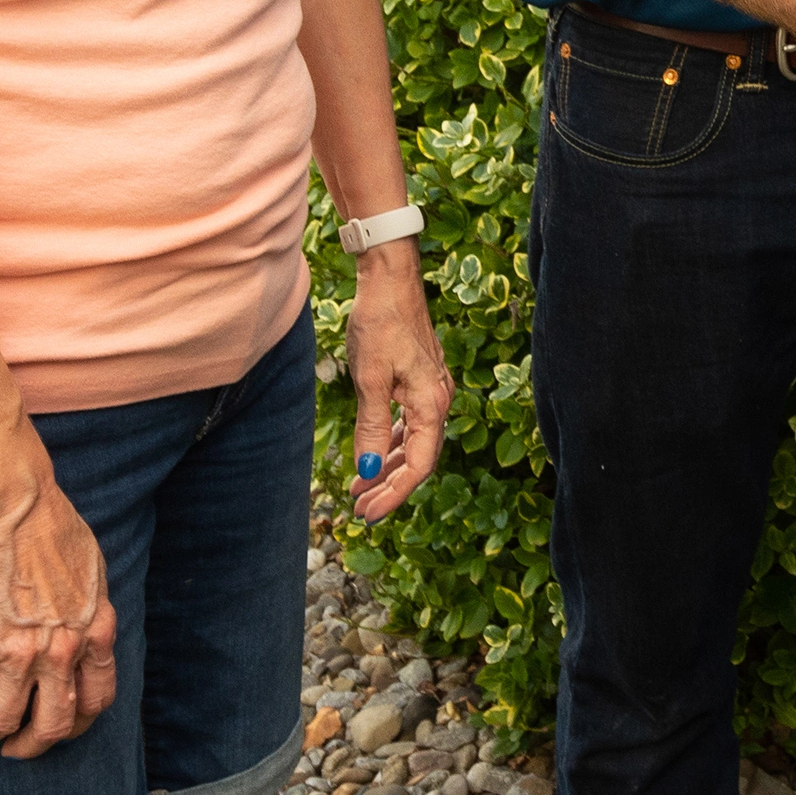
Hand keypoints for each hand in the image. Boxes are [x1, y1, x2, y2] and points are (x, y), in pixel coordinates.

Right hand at [0, 472, 118, 758]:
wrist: (10, 507)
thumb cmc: (51, 528)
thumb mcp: (92, 574)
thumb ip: (88, 614)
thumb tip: (83, 638)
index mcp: (94, 632)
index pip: (96, 699)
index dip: (76, 723)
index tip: (58, 728)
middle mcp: (62, 652)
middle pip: (53, 725)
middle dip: (31, 746)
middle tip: (13, 749)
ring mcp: (19, 654)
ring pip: (1, 722)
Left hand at [348, 242, 451, 521]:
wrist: (390, 280)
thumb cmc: (380, 324)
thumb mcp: (370, 380)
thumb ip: (370, 427)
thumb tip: (366, 472)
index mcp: (432, 404)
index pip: (419, 465)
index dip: (395, 494)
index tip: (368, 514)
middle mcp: (438, 401)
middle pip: (418, 458)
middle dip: (389, 487)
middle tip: (358, 510)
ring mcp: (429, 391)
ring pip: (411, 443)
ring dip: (386, 467)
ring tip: (357, 489)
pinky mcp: (418, 381)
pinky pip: (407, 424)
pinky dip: (388, 443)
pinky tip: (370, 455)